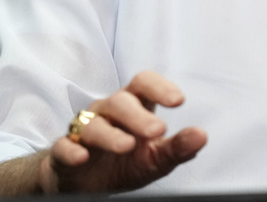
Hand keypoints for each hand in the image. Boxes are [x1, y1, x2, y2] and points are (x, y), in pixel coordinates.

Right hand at [38, 71, 207, 193]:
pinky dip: (71, 150)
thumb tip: (202, 136)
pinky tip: (82, 156)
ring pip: (93, 124)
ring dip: (110, 135)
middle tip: (158, 131)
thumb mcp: (154, 158)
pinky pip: (64, 146)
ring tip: (127, 146)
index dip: (159, 87)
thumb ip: (177, 147)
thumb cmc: (123, 162)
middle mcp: (107, 112)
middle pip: (120, 102)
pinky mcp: (64, 151)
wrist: (85, 182)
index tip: (178, 101)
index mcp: (132, 107)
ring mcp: (83, 130)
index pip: (143, 83)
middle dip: (139, 116)